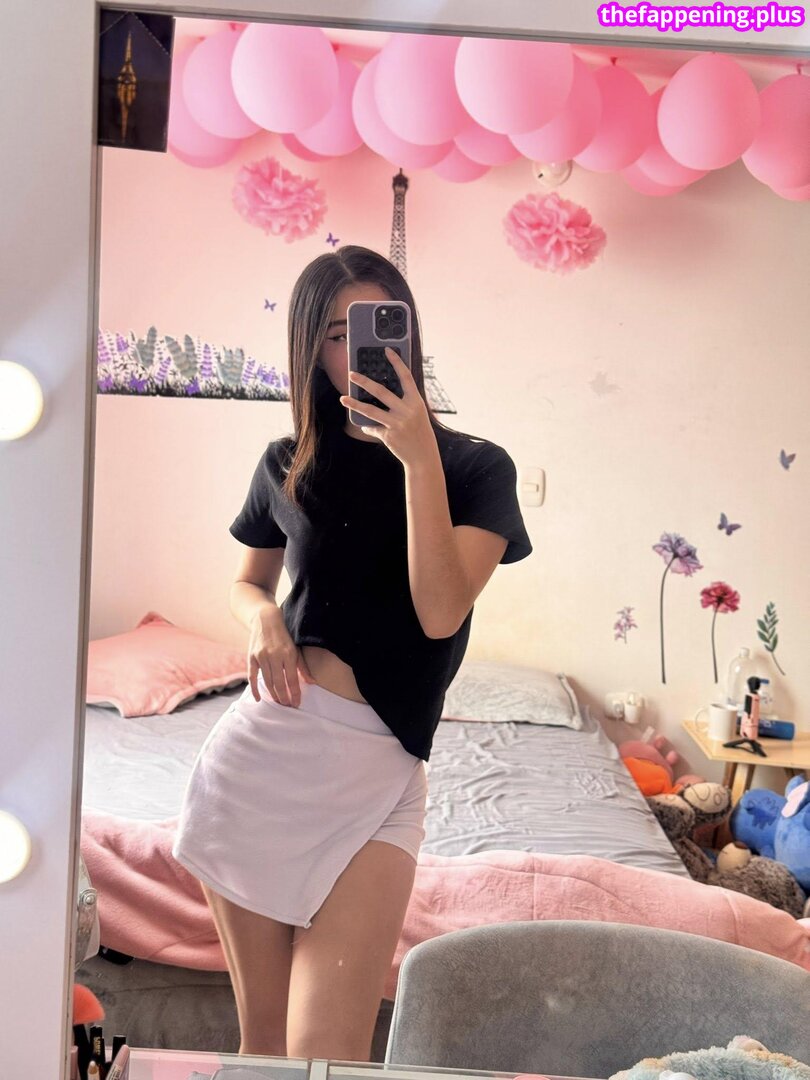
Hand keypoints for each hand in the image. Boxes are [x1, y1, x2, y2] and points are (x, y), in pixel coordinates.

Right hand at [247, 606, 314, 707]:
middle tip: (287, 706)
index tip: (296, 704)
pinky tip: (258, 698)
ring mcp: (262, 657)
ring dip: (273, 694)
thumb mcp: (296, 648)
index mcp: (288, 654)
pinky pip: (252, 676)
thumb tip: (312, 682)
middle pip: (279, 683)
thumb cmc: (284, 636)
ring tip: (278, 702)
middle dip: (284, 697)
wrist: (265, 619)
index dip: (295, 693)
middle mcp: (275, 656)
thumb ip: (303, 666)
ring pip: (267, 681)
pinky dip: (255, 689)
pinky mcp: (251, 657)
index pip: (293, 679)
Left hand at [340, 348, 437, 469]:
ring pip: (370, 410)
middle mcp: (407, 410)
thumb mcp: (416, 414)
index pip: (405, 376)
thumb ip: (403, 402)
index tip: (386, 349)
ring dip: (354, 404)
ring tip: (343, 398)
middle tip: (351, 374)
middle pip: (381, 391)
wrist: (423, 457)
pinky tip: (365, 426)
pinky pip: (372, 428)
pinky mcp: (389, 435)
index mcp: (416, 401)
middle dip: (363, 381)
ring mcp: (397, 423)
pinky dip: (368, 427)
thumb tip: (379, 393)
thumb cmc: (419, 432)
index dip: (396, 362)